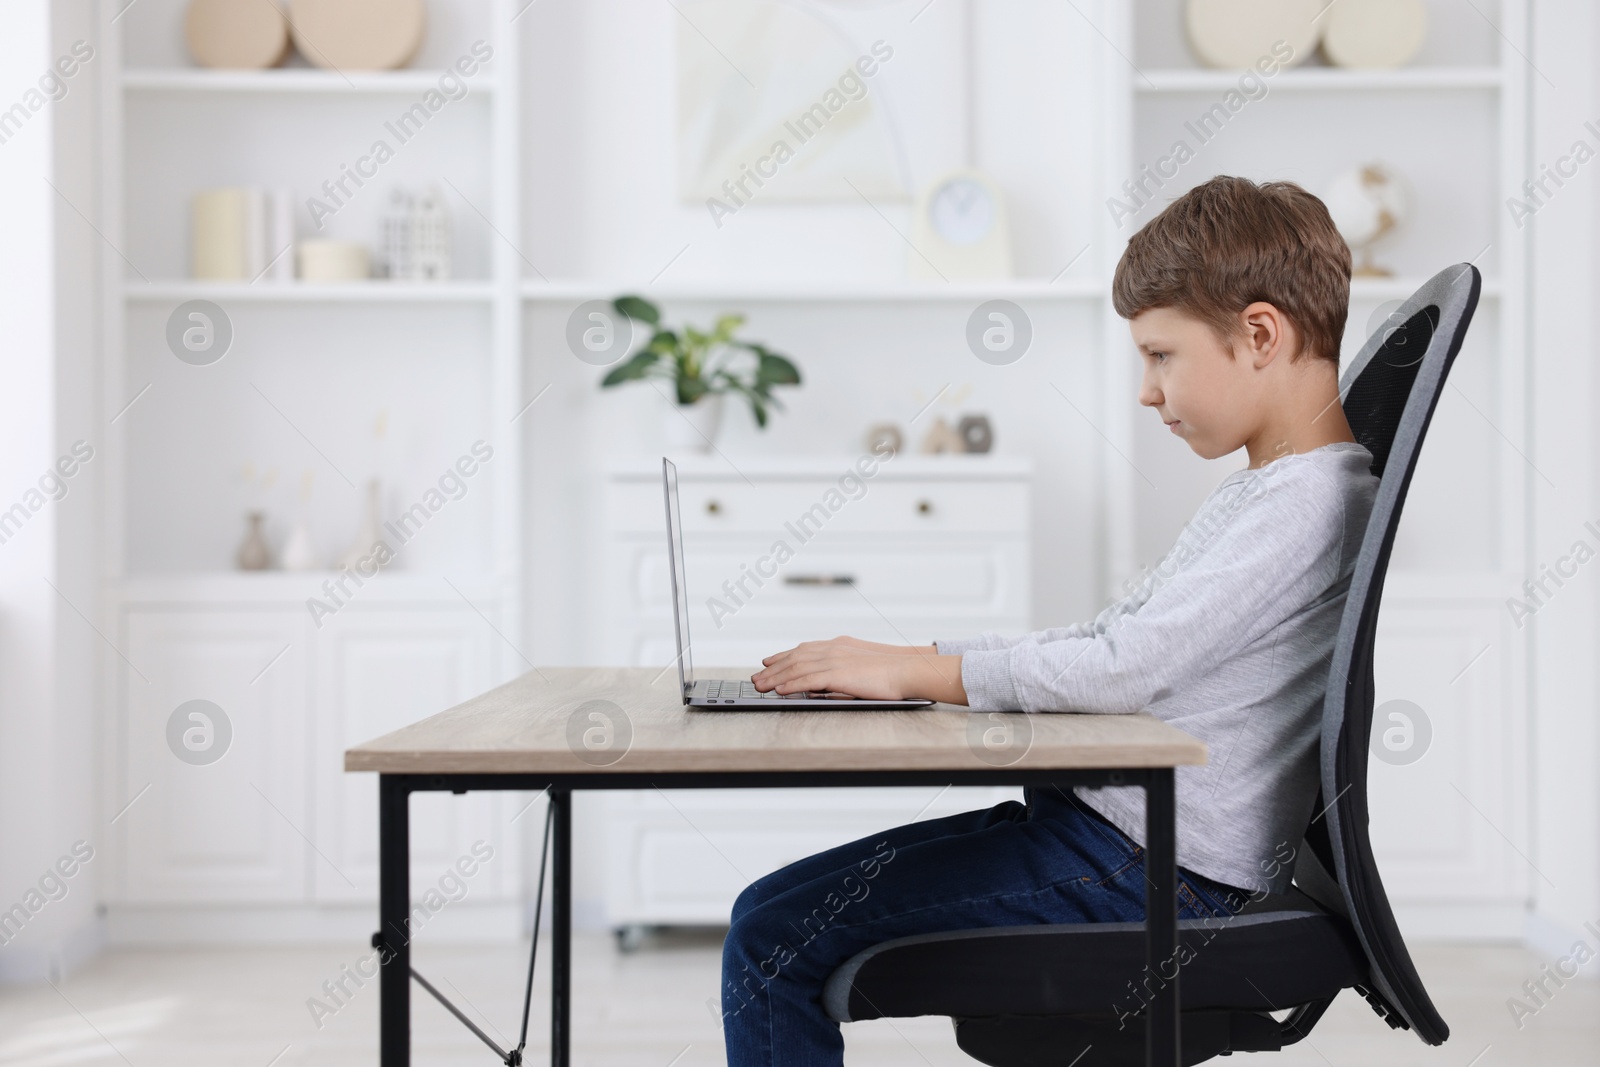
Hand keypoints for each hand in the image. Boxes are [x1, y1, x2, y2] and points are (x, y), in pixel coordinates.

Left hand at [752, 637, 966, 703]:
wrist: (907, 669)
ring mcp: (834, 660)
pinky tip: (779, 690)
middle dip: (773, 669)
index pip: (803, 649)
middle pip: (794, 658)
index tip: (768, 662)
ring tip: (760, 686)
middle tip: (756, 678)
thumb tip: (825, 683)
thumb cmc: (891, 671)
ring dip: (775, 678)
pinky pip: (808, 679)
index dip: (783, 656)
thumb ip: (842, 670)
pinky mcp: (838, 673)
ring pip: (796, 668)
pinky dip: (791, 684)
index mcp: (839, 645)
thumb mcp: (862, 665)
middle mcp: (833, 649)